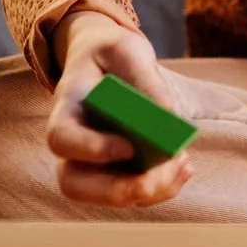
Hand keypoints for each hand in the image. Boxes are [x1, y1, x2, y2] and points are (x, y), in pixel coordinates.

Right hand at [46, 9, 193, 206]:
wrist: (105, 62)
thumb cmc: (112, 54)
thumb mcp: (125, 49)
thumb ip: (143, 76)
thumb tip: (169, 113)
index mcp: (65, 109)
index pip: (62, 139)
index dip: (91, 149)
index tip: (128, 147)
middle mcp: (72, 144)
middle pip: (73, 184)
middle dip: (115, 191)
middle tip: (150, 183)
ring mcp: (90, 163)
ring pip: (107, 197)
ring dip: (147, 191)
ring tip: (181, 164)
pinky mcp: (116, 170)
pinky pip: (133, 192)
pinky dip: (162, 186)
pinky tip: (184, 166)